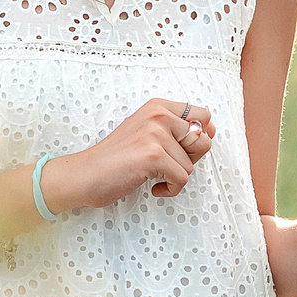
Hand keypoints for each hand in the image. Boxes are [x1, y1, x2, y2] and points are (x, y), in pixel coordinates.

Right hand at [41, 97, 215, 211]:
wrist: (86, 175)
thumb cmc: (116, 159)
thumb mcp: (147, 133)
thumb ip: (176, 130)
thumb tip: (211, 133)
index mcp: (158, 106)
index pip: (203, 116)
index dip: (197, 138)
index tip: (178, 150)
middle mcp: (158, 114)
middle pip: (203, 140)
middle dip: (189, 160)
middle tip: (165, 165)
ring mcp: (155, 133)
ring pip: (191, 165)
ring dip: (174, 178)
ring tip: (153, 176)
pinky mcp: (152, 155)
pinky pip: (182, 178)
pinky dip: (170, 189)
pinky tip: (153, 187)